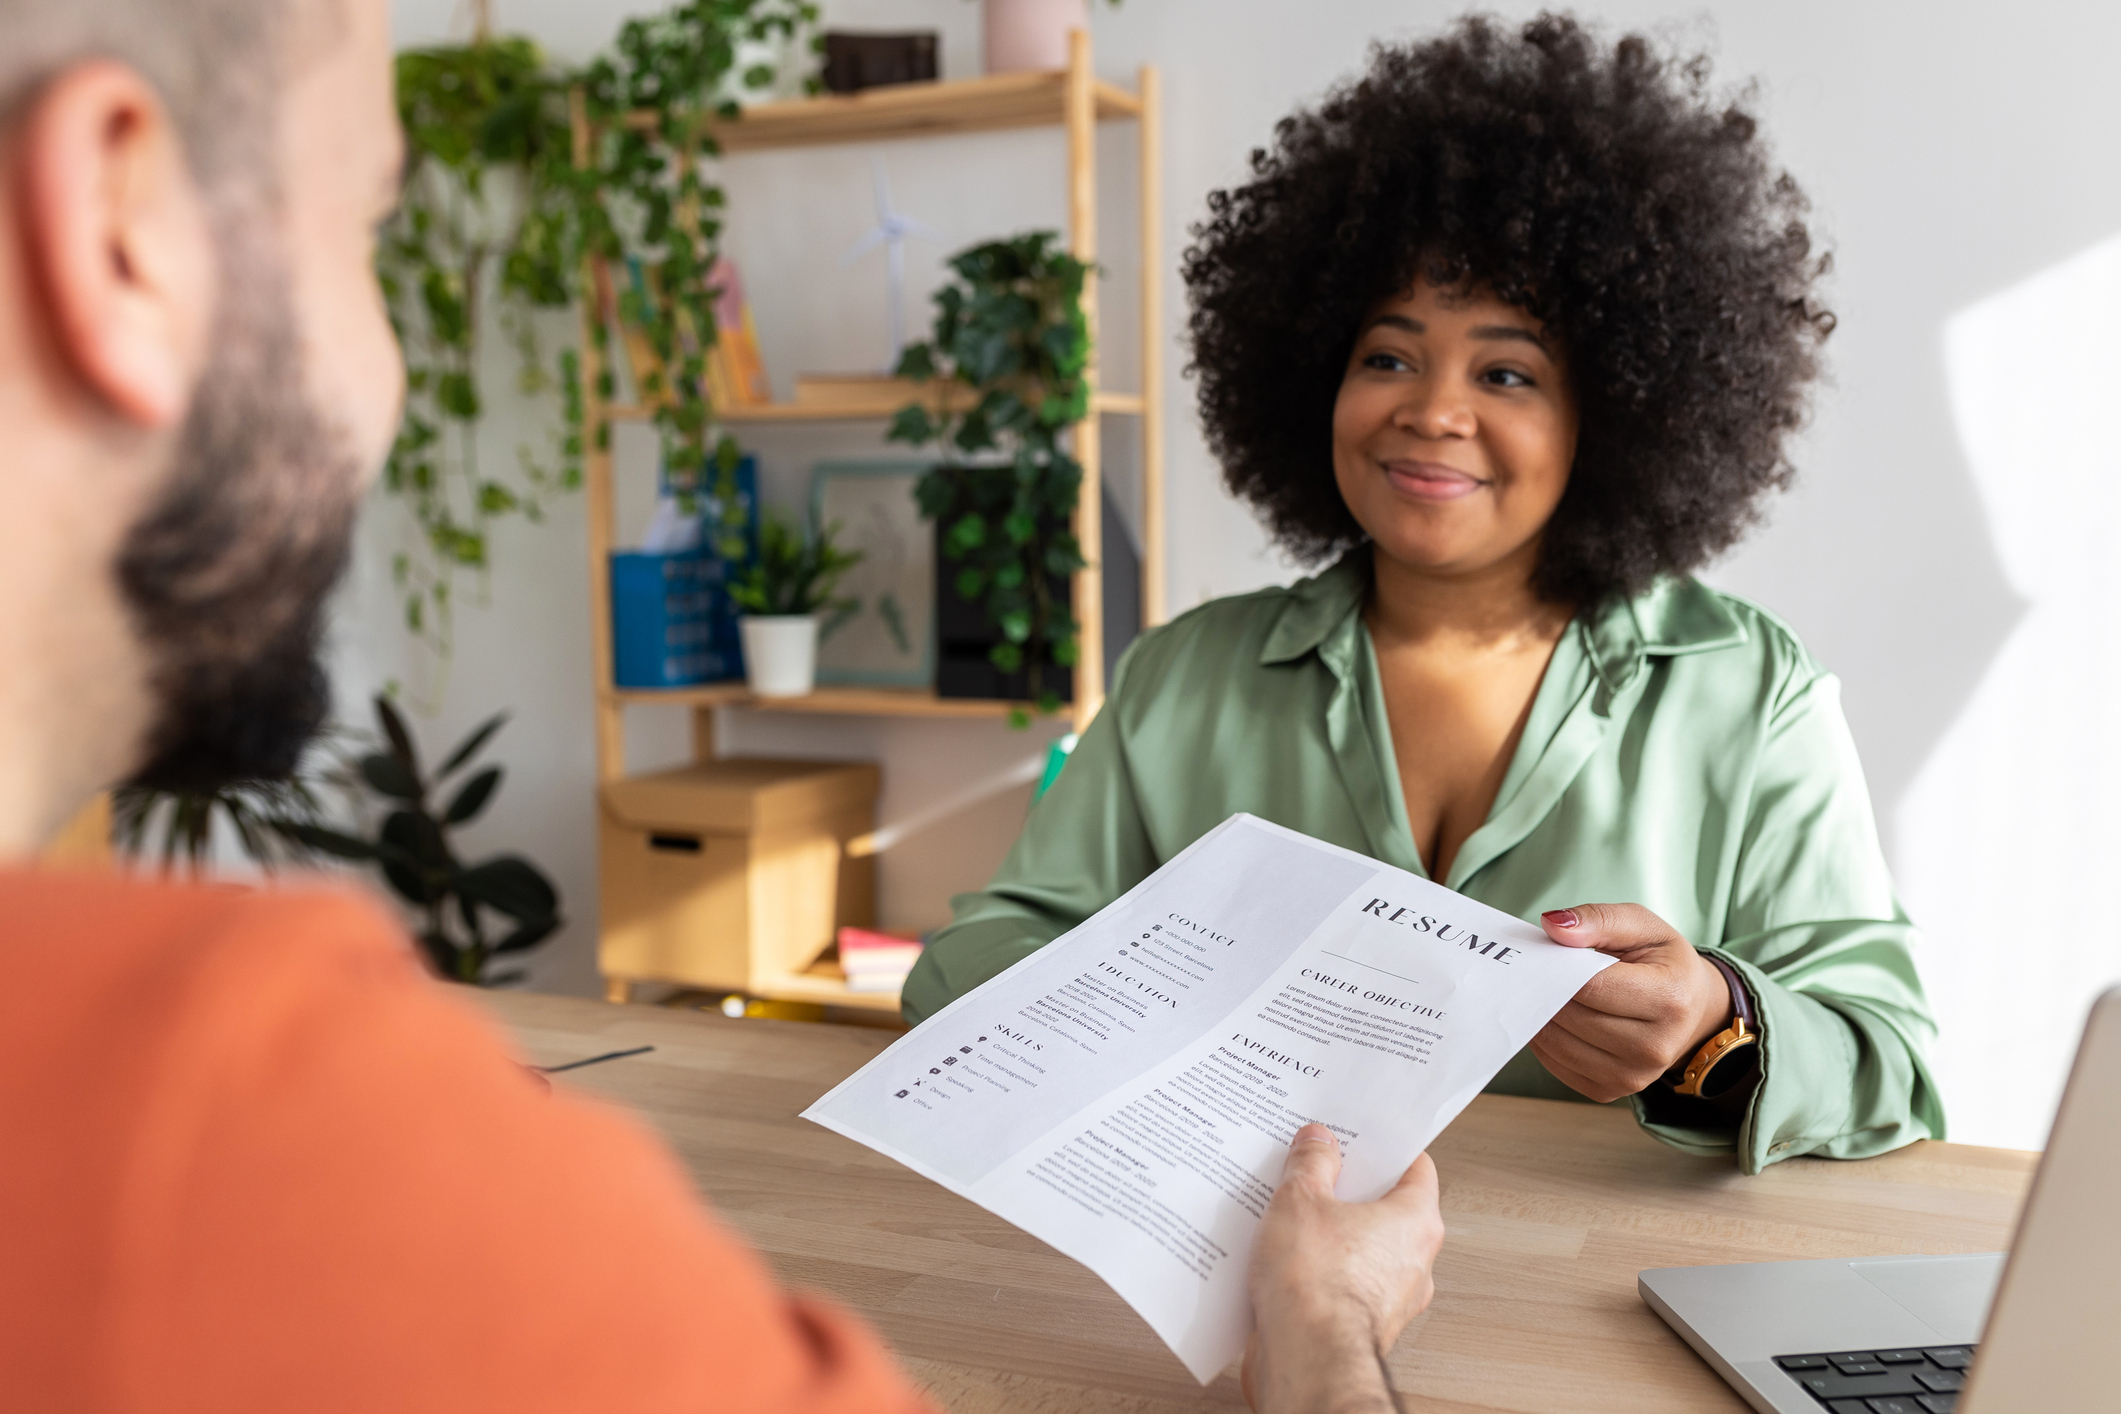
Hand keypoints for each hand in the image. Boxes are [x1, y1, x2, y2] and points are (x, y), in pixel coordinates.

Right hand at [1243, 1124, 1442, 1413]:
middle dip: (1348, 1190)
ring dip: (1329, 1234)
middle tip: (1315, 1173)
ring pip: (1362, 1250)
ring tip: (1290, 1218)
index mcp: (1416, 1222)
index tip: (1360, 1138)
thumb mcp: (1301, 1199)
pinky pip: (1343, 1285)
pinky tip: (1283, 1260)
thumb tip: (1318, 1144)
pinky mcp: (1361, 1327)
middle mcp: (1414, 1263)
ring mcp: (1391, 1300)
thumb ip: (1312, 1163)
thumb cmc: (1315, 1287)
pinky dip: (1318, 1272)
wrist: (1303, 1357)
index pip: (1416, 1169)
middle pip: (1386, 1209)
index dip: (1385, 1149)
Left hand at [1529, 903, 1731, 1102]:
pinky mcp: (1611, 1091)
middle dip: (1547, 991)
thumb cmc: (1663, 963)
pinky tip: (1554, 1018)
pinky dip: (1546, 1041)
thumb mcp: (1642, 926)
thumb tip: (1554, 927)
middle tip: (1538, 973)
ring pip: (1559, 1044)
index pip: (1592, 987)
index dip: (1559, 969)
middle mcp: (1656, 1047)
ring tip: (1545, 993)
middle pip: (1574, 1016)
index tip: (1543, 955)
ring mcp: (1634, 1076)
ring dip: (1541, 1016)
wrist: (1690, 1009)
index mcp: (1670, 999)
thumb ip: (1598, 920)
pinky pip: (1557, 1066)